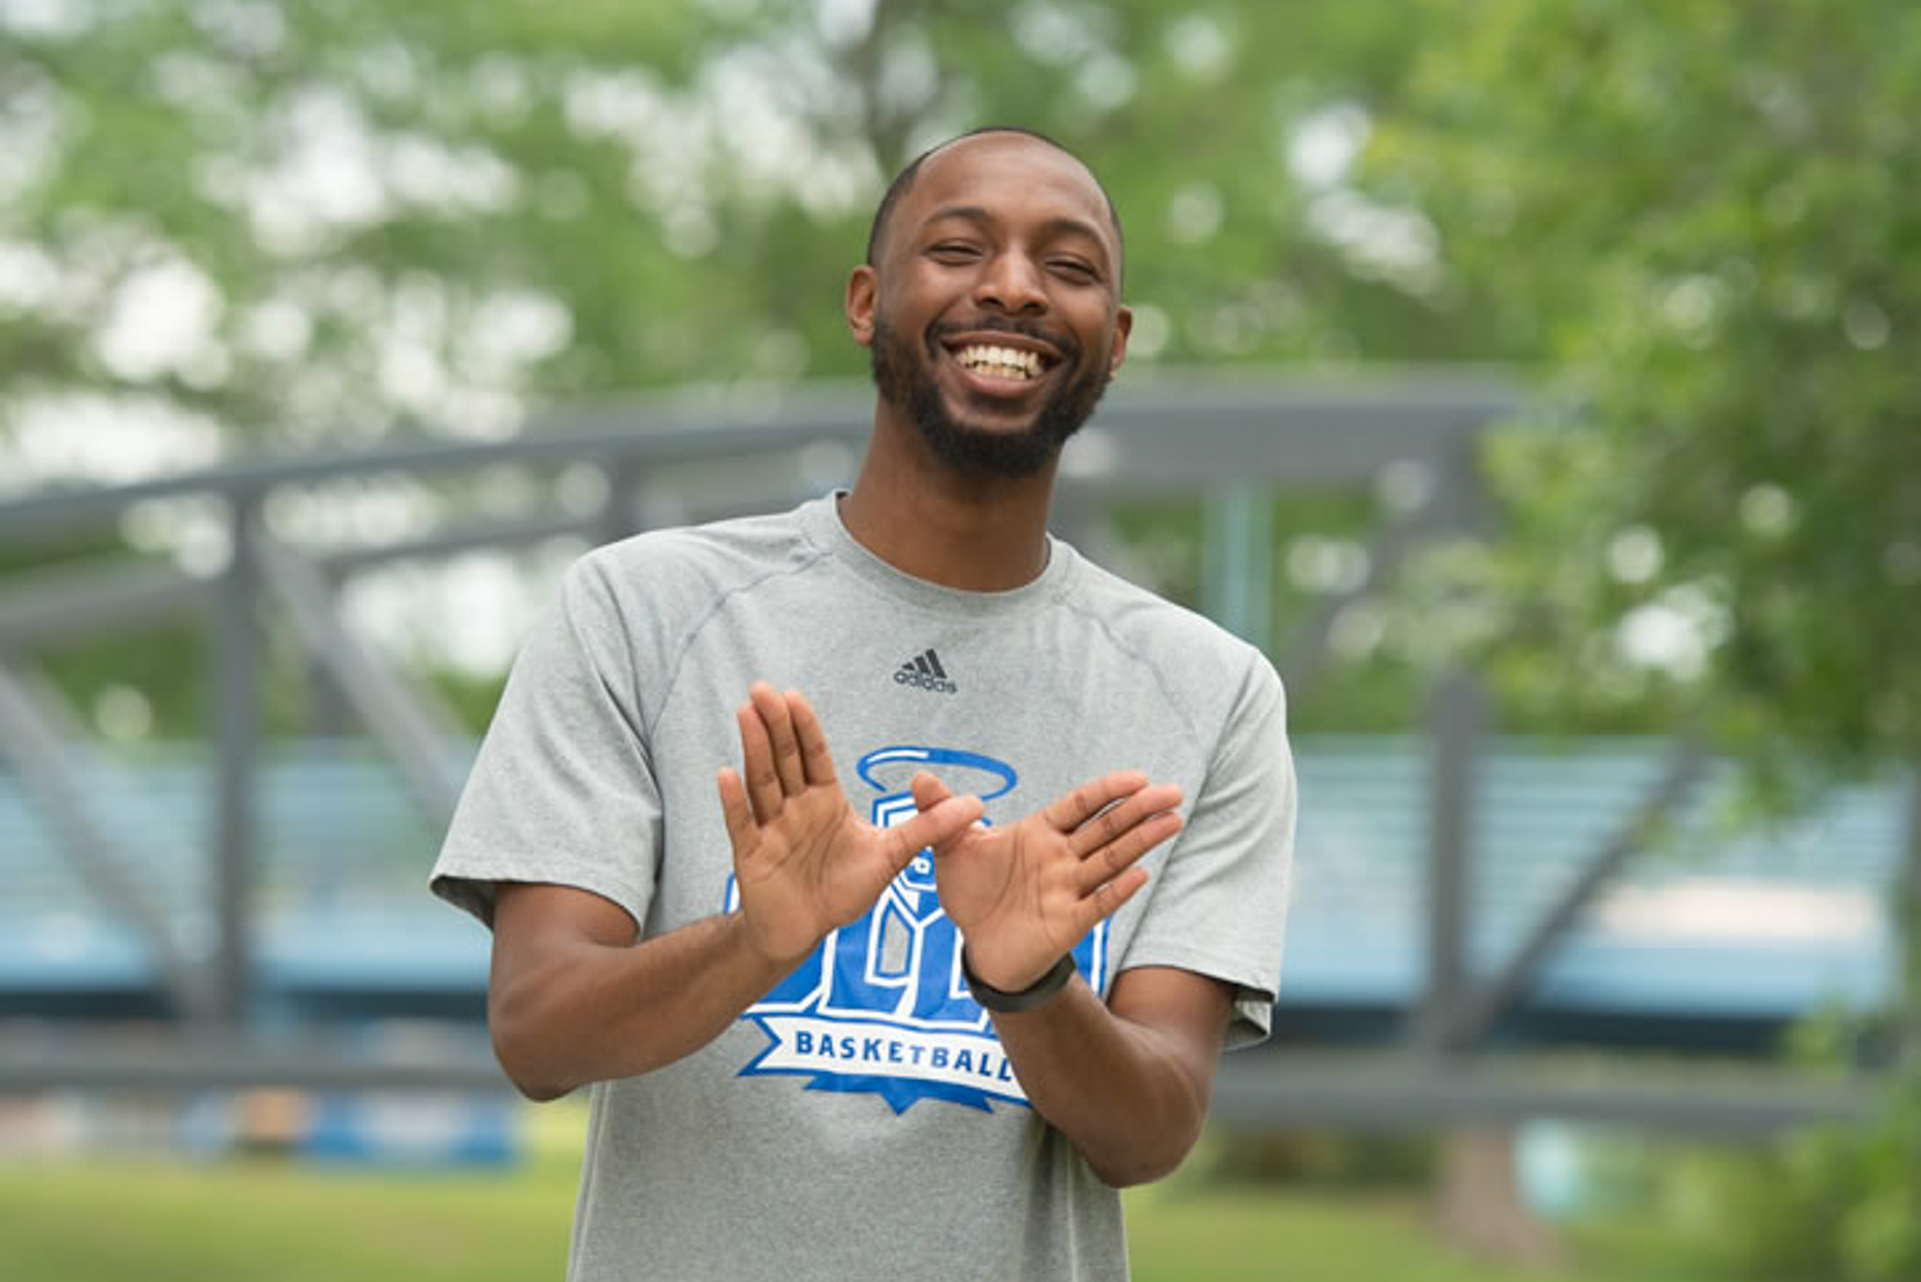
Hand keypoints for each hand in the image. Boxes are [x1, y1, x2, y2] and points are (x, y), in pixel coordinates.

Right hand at [718, 682, 982, 967]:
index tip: (794, 696)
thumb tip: (977, 805)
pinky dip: (733, 802)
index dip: (805, 726)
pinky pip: (742, 824)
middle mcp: (794, 807)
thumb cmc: (843, 888)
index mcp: (825, 800)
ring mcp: (771, 828)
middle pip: (785, 758)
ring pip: (762, 782)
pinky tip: (725, 774)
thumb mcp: (893, 856)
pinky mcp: (753, 855)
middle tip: (763, 689)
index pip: (814, 755)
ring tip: (746, 714)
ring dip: (754, 749)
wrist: (808, 931)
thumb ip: (929, 827)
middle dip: (775, 724)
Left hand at [912, 771, 1183, 993]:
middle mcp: (1061, 857)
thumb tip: (919, 778)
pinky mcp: (1069, 922)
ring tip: (1172, 821)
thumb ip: (941, 814)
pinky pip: (1098, 903)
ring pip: (1111, 860)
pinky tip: (1141, 874)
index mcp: (1039, 832)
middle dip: (1139, 810)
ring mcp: (1068, 888)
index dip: (1107, 790)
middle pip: (1106, 828)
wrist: (978, 944)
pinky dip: (1117, 890)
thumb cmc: (972, 890)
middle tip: (1174, 792)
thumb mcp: (950, 848)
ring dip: (1142, 842)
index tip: (1137, 776)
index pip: (1079, 805)